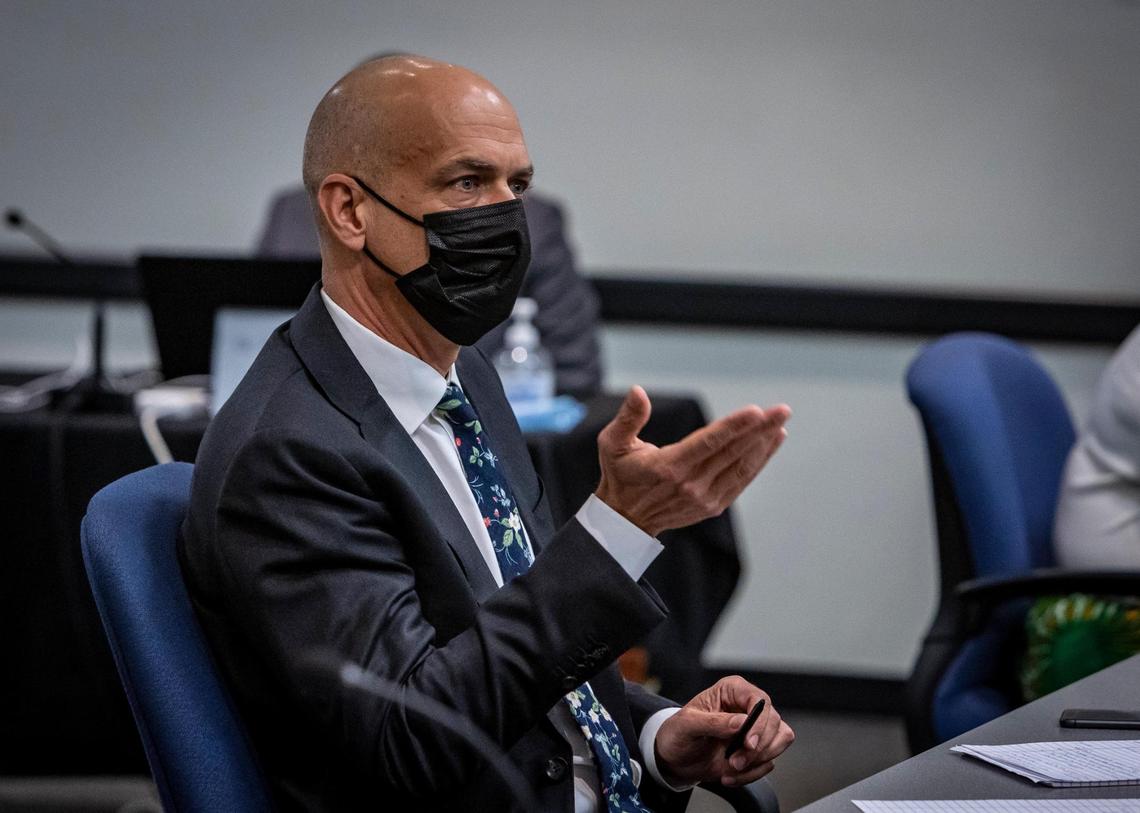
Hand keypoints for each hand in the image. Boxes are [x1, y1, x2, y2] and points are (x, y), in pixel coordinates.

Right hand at [594, 387, 789, 536]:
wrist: (626, 519)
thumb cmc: (620, 475)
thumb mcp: (612, 444)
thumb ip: (628, 418)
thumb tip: (638, 391)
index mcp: (669, 467)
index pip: (708, 443)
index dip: (734, 427)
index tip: (756, 412)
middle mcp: (690, 484)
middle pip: (732, 452)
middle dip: (760, 429)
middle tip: (782, 410)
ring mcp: (704, 498)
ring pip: (741, 467)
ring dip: (764, 444)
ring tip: (780, 424)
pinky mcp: (713, 505)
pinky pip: (741, 480)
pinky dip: (759, 461)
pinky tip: (771, 443)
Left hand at [654, 676, 794, 787]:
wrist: (675, 759)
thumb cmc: (678, 734)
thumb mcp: (687, 725)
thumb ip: (714, 722)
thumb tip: (742, 722)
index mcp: (732, 690)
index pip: (760, 700)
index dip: (760, 722)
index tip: (749, 743)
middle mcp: (747, 706)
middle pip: (774, 722)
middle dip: (756, 748)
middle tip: (734, 761)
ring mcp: (755, 728)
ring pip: (780, 740)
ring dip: (757, 761)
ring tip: (731, 767)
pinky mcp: (757, 748)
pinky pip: (769, 761)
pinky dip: (752, 773)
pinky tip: (730, 774)